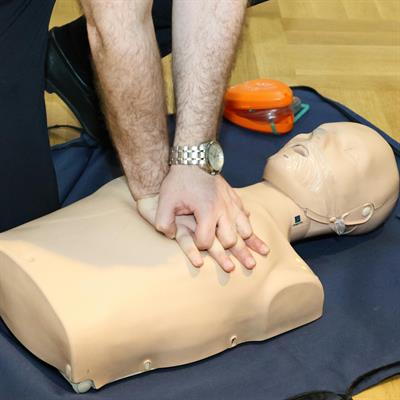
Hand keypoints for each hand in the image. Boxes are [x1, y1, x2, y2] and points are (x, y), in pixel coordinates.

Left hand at [154, 165, 268, 266]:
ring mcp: (232, 203)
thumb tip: (170, 236)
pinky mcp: (235, 197)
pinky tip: (249, 230)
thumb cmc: (179, 180)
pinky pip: (246, 214)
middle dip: (228, 249)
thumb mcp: (165, 201)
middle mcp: (223, 210)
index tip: (196, 241)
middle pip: (231, 240)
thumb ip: (164, 222)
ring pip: (246, 228)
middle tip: (232, 258)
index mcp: (207, 212)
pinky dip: (247, 223)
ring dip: (248, 241)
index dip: (199, 246)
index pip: (206, 242)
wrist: (194, 158)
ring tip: (261, 253)